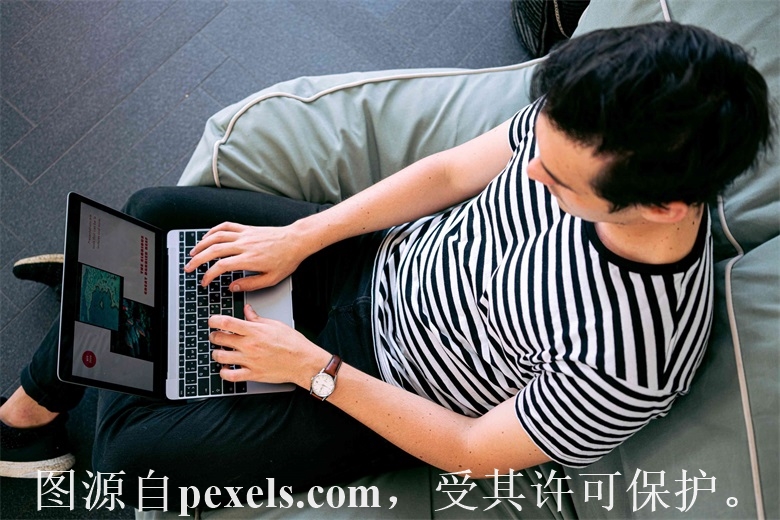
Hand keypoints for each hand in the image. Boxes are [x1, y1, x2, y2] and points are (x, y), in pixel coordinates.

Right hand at [185, 222, 308, 290]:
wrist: (296, 241)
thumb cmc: (286, 260)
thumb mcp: (271, 279)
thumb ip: (250, 284)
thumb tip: (232, 287)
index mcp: (249, 259)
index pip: (221, 266)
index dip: (209, 275)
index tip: (204, 282)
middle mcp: (244, 245)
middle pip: (213, 250)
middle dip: (197, 260)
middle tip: (189, 267)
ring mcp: (244, 234)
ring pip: (216, 236)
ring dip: (201, 244)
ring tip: (193, 253)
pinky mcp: (247, 228)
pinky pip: (226, 226)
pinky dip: (213, 230)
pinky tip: (207, 237)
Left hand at [208, 305, 328, 386]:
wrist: (303, 361)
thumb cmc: (293, 343)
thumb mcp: (275, 324)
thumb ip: (257, 318)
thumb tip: (247, 310)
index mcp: (254, 331)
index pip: (226, 322)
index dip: (214, 320)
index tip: (212, 320)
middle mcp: (249, 345)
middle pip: (220, 339)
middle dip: (214, 336)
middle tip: (216, 336)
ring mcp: (249, 361)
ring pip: (221, 357)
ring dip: (216, 353)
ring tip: (220, 351)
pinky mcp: (252, 374)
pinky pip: (230, 376)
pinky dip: (223, 372)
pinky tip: (225, 368)